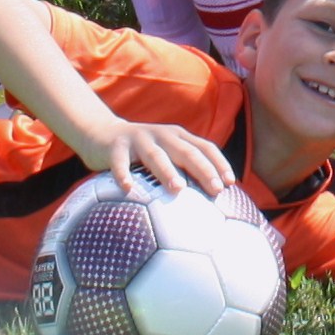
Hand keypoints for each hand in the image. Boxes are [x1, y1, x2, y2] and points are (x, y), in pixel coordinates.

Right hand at [95, 120, 235, 198]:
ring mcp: (139, 139)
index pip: (205, 147)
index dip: (219, 162)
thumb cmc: (143, 153)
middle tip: (215, 189)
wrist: (103, 134)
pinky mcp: (116, 147)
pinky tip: (128, 189)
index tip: (231, 182)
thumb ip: (185, 169)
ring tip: (179, 189)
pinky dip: (124, 175)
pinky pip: (119, 163)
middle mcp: (162, 135)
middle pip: (186, 151)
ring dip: (168, 171)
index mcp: (179, 137)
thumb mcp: (166, 154)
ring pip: (156, 155)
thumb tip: (211, 199)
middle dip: (203, 169)